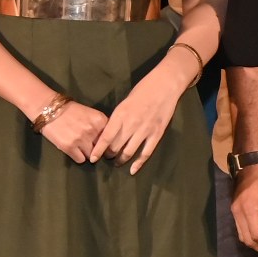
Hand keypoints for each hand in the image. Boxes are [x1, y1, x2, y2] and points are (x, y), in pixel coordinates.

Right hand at [38, 100, 108, 164]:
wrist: (48, 108)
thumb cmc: (70, 111)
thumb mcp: (91, 114)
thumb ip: (101, 126)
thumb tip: (109, 141)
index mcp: (100, 120)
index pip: (111, 138)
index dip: (107, 142)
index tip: (103, 144)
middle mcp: (93, 130)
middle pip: (103, 149)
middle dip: (98, 149)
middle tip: (91, 146)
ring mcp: (81, 139)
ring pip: (92, 156)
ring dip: (88, 154)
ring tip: (81, 147)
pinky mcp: (69, 147)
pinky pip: (81, 160)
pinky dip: (78, 157)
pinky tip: (73, 150)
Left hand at [92, 49, 197, 172]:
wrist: (165, 86)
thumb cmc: (143, 90)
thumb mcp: (125, 103)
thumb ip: (118, 118)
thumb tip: (110, 132)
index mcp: (121, 115)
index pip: (106, 137)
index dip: (98, 150)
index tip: (93, 158)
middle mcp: (131, 125)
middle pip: (115, 146)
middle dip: (109, 155)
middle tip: (106, 158)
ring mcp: (145, 130)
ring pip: (129, 152)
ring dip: (121, 160)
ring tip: (117, 163)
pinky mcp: (157, 134)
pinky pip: (146, 153)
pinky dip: (138, 163)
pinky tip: (132, 170)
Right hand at [231, 162, 257, 256]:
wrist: (250, 164)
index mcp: (248, 209)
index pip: (256, 235)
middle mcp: (237, 213)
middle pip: (247, 239)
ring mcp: (234, 212)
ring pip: (242, 236)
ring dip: (256, 245)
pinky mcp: (234, 211)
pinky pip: (241, 229)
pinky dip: (251, 237)